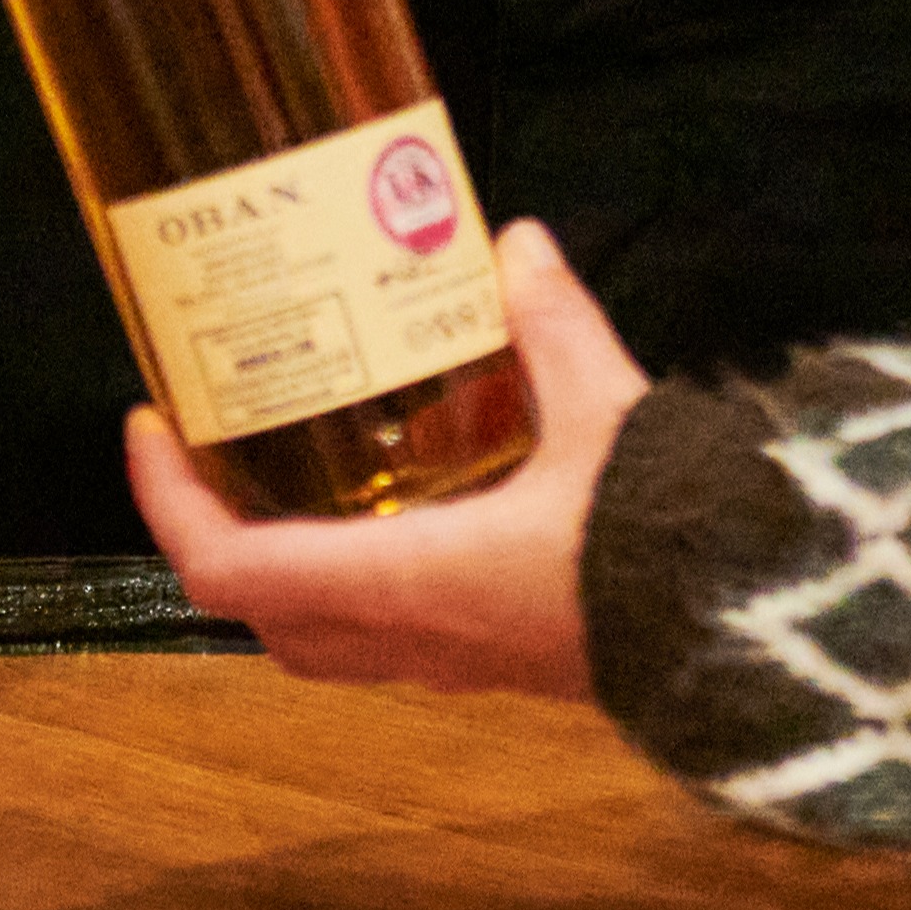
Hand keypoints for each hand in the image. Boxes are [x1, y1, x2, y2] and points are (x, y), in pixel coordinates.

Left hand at [128, 220, 642, 695]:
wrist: (758, 643)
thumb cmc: (666, 544)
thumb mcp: (606, 413)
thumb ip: (551, 324)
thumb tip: (514, 246)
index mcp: (406, 582)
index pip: (230, 568)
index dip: (166, 503)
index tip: (153, 427)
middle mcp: (412, 638)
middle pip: (260, 612)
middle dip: (215, 533)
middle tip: (212, 447)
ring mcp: (451, 663)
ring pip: (317, 637)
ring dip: (281, 566)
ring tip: (286, 474)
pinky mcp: (494, 662)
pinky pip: (383, 636)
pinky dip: (352, 578)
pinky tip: (396, 505)